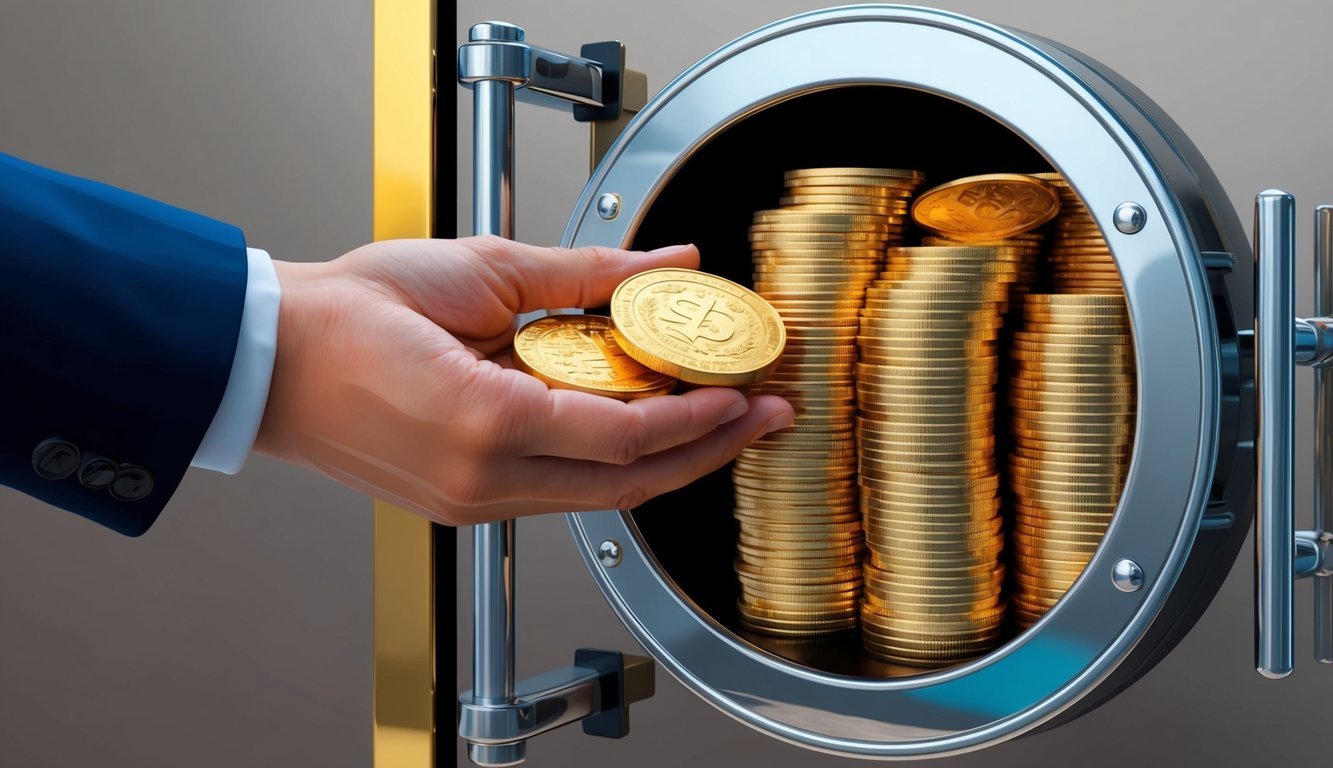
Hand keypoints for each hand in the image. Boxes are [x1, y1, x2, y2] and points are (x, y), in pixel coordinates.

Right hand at [253, 236, 794, 525]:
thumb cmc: (350, 314)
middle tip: (762, 418)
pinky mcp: (464, 501)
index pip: (626, 436)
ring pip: (597, 497)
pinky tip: (641, 431)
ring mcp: (471, 500)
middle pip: (627, 484)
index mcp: (485, 422)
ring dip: (665, 462)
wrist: (274, 361)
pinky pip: (560, 491)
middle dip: (707, 452)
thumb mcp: (480, 271)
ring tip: (717, 423)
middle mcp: (483, 480)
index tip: (744, 393)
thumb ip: (585, 275)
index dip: (698, 419)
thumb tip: (664, 266)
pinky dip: (611, 464)